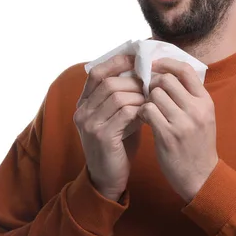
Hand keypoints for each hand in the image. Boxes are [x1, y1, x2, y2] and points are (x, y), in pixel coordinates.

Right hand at [74, 54, 144, 201]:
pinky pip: (125, 112)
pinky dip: (140, 109)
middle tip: (152, 82)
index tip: (137, 57)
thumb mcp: (117, 118)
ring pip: (117, 95)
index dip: (117, 62)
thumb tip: (143, 73)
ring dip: (139, 95)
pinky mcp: (102, 136)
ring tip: (153, 99)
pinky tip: (149, 113)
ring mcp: (90, 124)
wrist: (108, 178)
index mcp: (84, 104)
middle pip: (109, 82)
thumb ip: (123, 98)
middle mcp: (82, 111)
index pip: (97, 73)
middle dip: (134, 80)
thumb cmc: (118, 146)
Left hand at [137, 58, 218, 202]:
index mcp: (205, 102)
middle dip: (153, 84)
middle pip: (166, 80)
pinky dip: (142, 112)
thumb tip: (166, 76)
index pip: (185, 70)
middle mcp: (196, 109)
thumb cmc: (198, 146)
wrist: (201, 177)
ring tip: (147, 109)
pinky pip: (147, 111)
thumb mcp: (203, 118)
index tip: (154, 66)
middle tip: (148, 94)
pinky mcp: (168, 135)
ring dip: (146, 99)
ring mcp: (182, 122)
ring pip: (154, 94)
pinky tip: (144, 119)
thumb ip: (190, 98)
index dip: (167, 63)